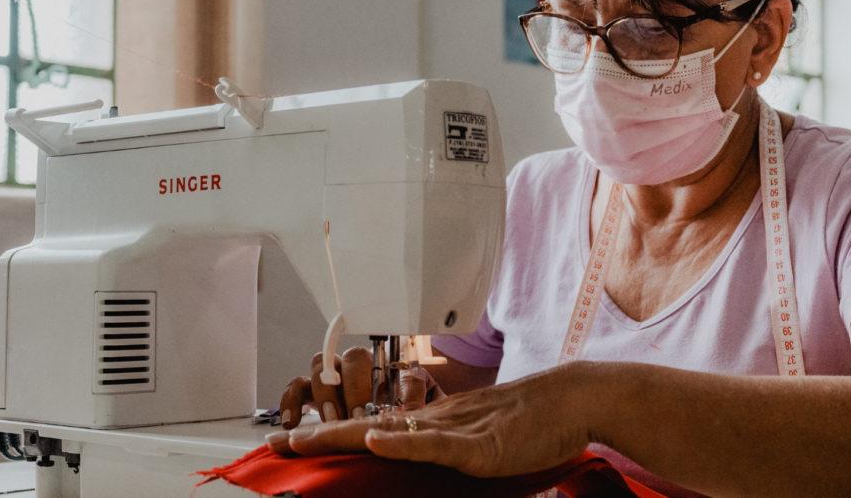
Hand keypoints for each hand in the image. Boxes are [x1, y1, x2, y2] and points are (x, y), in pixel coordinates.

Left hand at [267, 363, 592, 477]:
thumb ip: (447, 445)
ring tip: (306, 440)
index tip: (294, 441)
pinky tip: (378, 441)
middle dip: (321, 437)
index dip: (334, 435)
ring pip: (391, 433)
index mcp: (434, 424)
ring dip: (346, 437)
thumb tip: (416, 451)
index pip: (375, 430)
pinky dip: (405, 442)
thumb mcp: (480, 437)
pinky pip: (437, 443)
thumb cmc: (532, 421)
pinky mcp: (480, 444)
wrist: (573, 399)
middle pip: (368, 429)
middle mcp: (435, 423)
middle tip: (277, 443)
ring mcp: (456, 431)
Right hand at [278, 348, 445, 427]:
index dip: (366, 382)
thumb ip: (414, 398)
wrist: (387, 430)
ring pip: (320, 366)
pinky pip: (295, 388)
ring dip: (324, 394)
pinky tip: (291, 423)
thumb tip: (412, 394)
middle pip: (347, 359)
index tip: (366, 409)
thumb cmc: (401, 416)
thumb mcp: (413, 408)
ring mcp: (332, 378)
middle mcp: (355, 368)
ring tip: (329, 421)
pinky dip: (290, 402)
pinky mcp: (311, 394)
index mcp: (381, 367)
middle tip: (352, 416)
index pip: (373, 359)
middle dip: (349, 388)